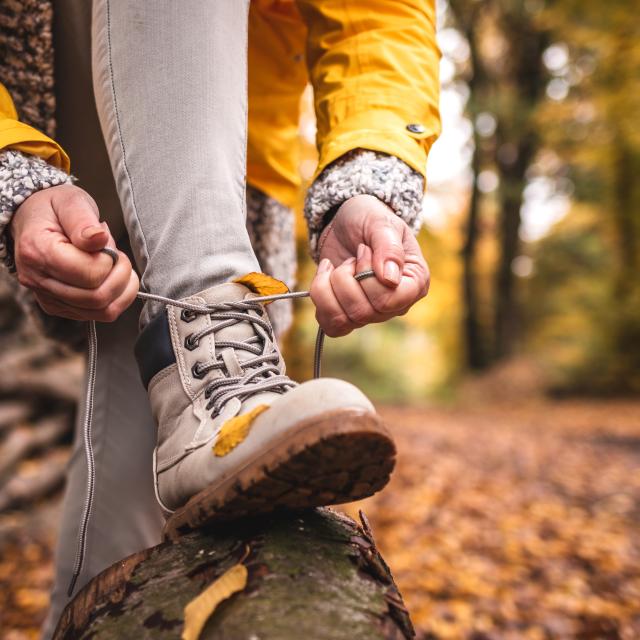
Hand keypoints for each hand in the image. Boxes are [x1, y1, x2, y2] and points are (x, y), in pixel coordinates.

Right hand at [10, 184, 137, 321]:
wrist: (32, 220)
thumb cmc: (54, 209)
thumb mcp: (70, 201)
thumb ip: (84, 220)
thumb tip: (100, 239)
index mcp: (37, 251)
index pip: (90, 273)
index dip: (110, 259)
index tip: (107, 242)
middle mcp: (38, 280)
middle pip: (97, 297)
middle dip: (121, 275)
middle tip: (117, 254)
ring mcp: (49, 298)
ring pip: (103, 311)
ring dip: (123, 289)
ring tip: (116, 265)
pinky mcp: (60, 307)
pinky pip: (99, 314)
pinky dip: (117, 298)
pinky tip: (112, 278)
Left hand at [310, 194, 428, 336]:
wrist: (347, 222)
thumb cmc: (370, 218)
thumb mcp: (381, 222)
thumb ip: (388, 247)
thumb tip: (389, 279)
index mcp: (415, 283)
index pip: (388, 301)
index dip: (367, 278)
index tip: (364, 251)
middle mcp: (396, 305)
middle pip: (363, 312)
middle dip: (345, 278)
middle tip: (352, 257)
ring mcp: (372, 314)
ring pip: (343, 321)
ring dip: (329, 288)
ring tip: (338, 266)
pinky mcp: (348, 315)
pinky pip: (330, 325)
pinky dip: (320, 298)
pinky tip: (325, 276)